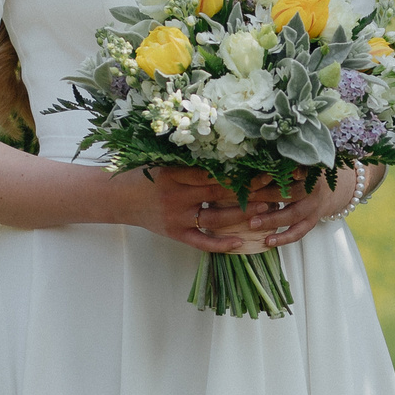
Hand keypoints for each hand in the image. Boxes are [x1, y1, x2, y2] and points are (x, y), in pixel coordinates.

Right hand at [122, 167, 290, 254]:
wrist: (117, 197)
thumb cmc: (145, 175)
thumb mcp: (166, 162)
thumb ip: (192, 160)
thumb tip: (229, 151)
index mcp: (176, 173)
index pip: (215, 172)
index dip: (241, 169)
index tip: (264, 165)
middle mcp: (177, 196)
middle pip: (220, 192)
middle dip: (250, 189)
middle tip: (276, 185)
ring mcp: (176, 217)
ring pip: (215, 217)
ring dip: (242, 214)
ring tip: (268, 210)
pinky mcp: (175, 234)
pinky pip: (201, 242)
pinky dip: (221, 243)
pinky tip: (242, 243)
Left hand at [241, 167, 368, 249]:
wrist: (329, 191)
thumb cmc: (300, 177)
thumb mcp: (293, 168)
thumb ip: (276, 170)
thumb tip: (246, 171)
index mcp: (307, 170)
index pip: (291, 170)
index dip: (275, 173)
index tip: (257, 175)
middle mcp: (313, 188)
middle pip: (292, 192)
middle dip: (268, 196)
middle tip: (247, 198)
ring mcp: (314, 206)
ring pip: (293, 215)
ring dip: (272, 220)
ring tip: (252, 224)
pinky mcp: (312, 221)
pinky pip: (298, 232)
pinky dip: (283, 238)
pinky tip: (268, 242)